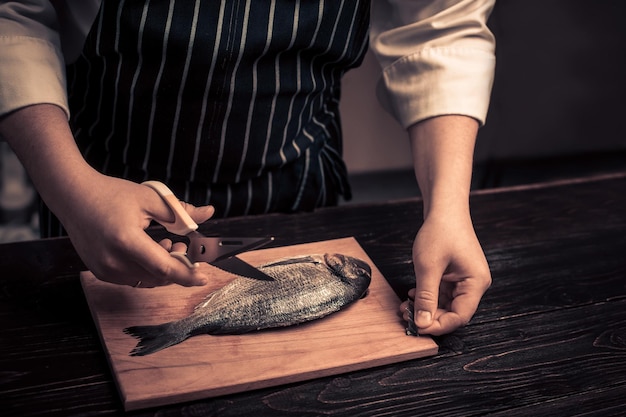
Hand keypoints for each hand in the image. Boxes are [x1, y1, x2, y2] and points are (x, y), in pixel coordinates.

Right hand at [62, 175, 216, 287]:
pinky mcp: (101, 272)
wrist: (73, 196)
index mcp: (126, 241)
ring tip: (166, 243)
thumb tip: (208, 213)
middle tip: (183, 244)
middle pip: (158, 276)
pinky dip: (147, 270)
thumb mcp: (150, 198)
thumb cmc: (110, 194)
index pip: (164, 268)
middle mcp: (113, 260)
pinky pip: (133, 278)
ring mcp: (104, 269)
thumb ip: (181, 212)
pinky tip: (149, 250)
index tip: (203, 277)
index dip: (187, 275)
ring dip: (162, 268)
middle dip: (177, 265)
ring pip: (146, 280)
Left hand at [401, 214, 490, 334]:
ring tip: (406, 307)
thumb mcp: (428, 267)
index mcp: (476, 282)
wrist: (444, 208)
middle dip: (429, 317)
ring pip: (446, 304)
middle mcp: (474, 283)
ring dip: (425, 307)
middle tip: (407, 316)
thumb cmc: (440, 231)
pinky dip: (427, 296)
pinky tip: (413, 294)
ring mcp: (465, 279)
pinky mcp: (456, 275)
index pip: (460, 317)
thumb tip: (422, 323)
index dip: (438, 325)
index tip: (418, 327)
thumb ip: (426, 297)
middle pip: (453, 312)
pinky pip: (442, 293)